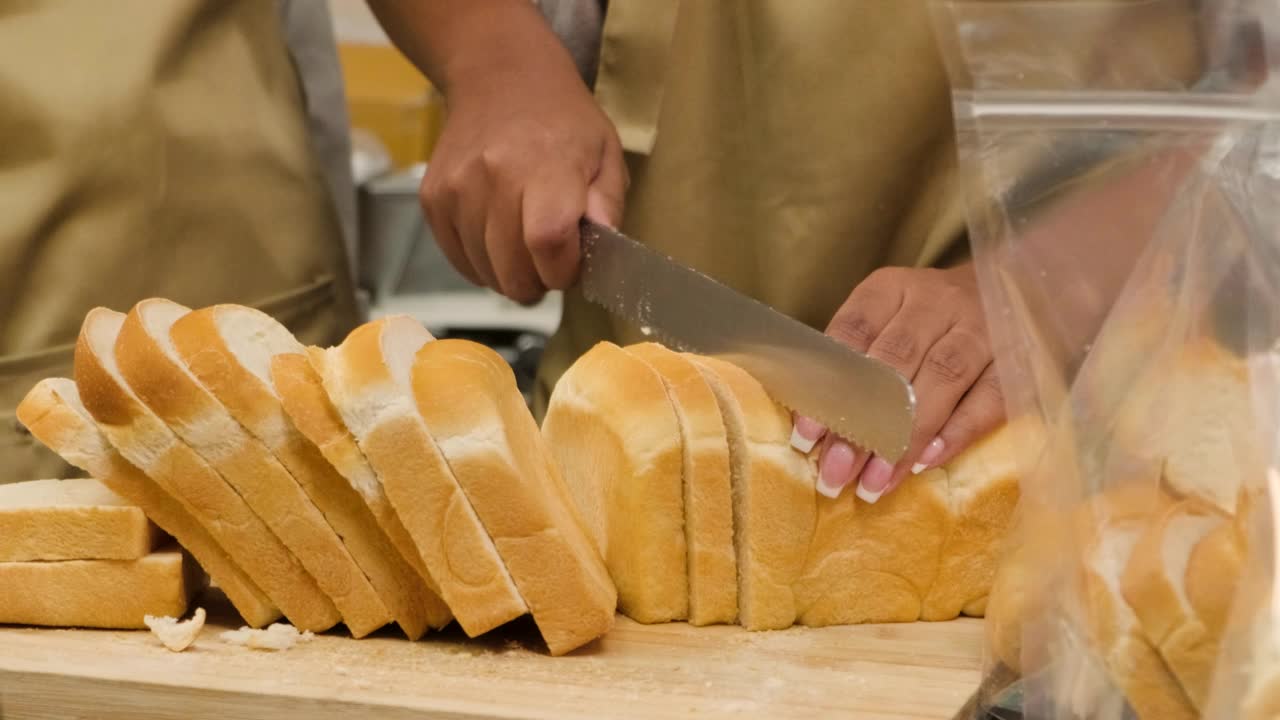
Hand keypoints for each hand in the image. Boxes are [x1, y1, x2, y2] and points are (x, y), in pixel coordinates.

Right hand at [420, 54, 626, 303]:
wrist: (500, 77)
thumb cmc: (562, 120)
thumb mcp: (606, 152)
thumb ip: (608, 206)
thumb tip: (602, 251)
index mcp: (545, 166)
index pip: (547, 243)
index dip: (563, 270)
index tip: (572, 263)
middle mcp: (493, 176)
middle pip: (512, 270)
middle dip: (538, 281)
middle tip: (550, 261)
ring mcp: (456, 188)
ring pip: (484, 272)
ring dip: (510, 274)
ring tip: (525, 245)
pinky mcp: (432, 198)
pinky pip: (458, 260)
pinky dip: (482, 264)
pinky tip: (499, 241)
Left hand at [790, 263, 1004, 501]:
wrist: (1013, 288)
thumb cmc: (929, 318)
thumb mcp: (887, 319)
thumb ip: (854, 360)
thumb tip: (815, 428)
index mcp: (893, 289)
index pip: (853, 333)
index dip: (828, 385)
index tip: (806, 437)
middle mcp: (937, 302)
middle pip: (895, 362)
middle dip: (863, 422)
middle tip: (835, 471)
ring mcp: (981, 328)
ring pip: (942, 379)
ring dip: (906, 436)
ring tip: (875, 481)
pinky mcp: (1017, 359)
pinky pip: (989, 398)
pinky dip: (957, 432)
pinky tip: (926, 463)